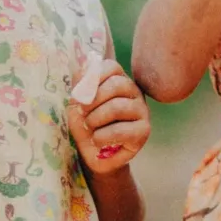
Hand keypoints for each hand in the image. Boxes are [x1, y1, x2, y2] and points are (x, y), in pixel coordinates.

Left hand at [65, 56, 149, 174]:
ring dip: (95, 118)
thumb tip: (82, 67)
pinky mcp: (143, 131)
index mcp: (118, 80)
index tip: (79, 93)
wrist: (92, 154)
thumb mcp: (78, 103)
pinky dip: (102, 136)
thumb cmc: (86, 124)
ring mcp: (141, 111)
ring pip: (118, 107)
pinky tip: (97, 140)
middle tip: (81, 112)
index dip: (93, 77)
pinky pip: (121, 130)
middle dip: (93, 100)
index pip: (111, 67)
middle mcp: (134, 92)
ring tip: (89, 127)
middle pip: (116, 84)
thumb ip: (81, 85)